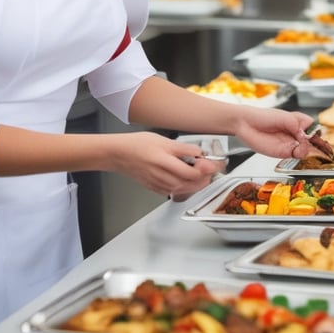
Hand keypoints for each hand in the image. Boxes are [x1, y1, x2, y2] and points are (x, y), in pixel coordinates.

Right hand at [109, 131, 223, 196]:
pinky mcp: (156, 189)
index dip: (206, 169)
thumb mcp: (163, 141)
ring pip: (185, 189)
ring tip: (204, 172)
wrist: (119, 155)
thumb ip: (183, 148)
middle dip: (206, 177)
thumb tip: (199, 152)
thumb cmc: (138, 145)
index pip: (192, 173)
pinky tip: (189, 179)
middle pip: (191, 184)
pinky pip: (176, 191)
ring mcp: (159, 185)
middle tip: (213, 167)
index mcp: (164, 163)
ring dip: (198, 183)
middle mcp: (162, 177)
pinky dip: (186, 187)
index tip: (215, 163)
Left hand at [232, 107, 315, 159]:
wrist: (245, 124)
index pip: (314, 127)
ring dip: (307, 149)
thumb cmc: (262, 116)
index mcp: (297, 121)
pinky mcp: (283, 152)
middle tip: (309, 140)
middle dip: (314, 143)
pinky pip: (296, 155)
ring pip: (306, 149)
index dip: (316, 131)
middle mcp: (295, 133)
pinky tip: (297, 150)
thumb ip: (294, 123)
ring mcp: (290, 143)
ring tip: (301, 145)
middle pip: (312, 140)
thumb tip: (304, 133)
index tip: (315, 133)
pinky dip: (300, 154)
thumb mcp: (282, 116)